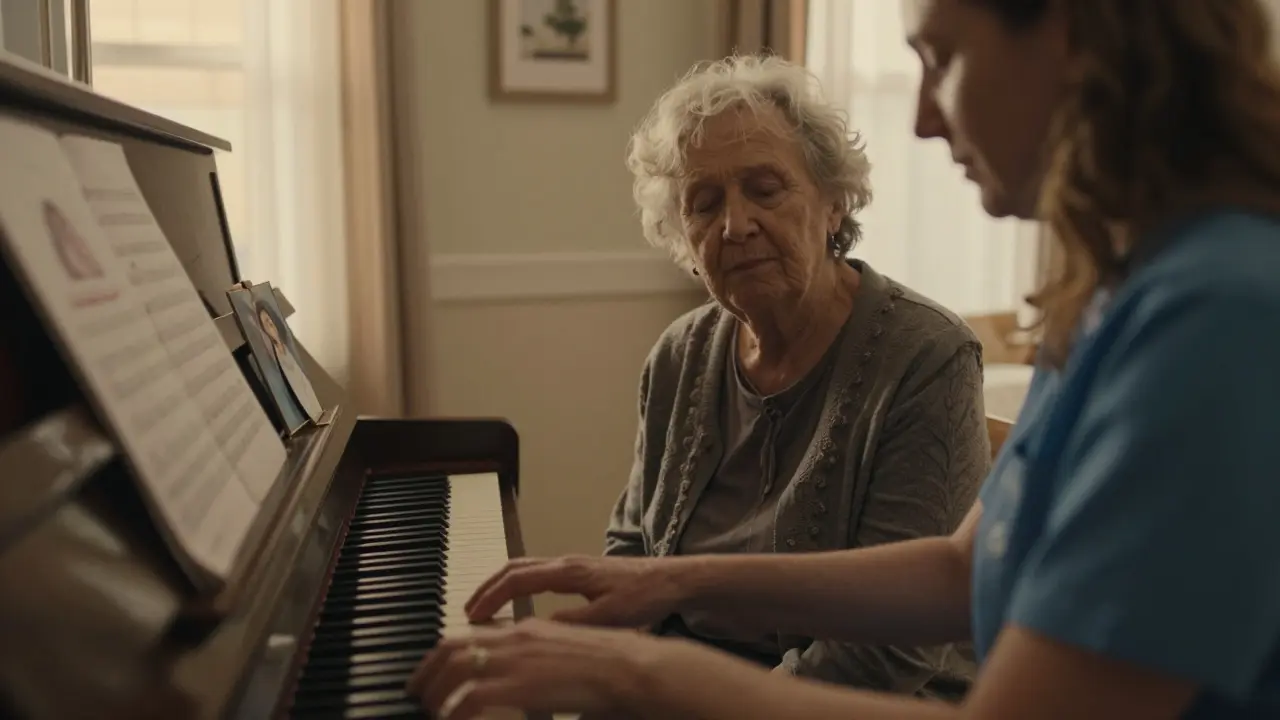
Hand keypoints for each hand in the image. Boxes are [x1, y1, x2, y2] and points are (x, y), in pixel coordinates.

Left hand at [406, 618, 680, 718]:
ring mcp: (519, 657)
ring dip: (436, 690)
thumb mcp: (569, 659)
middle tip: (416, 692)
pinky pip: (471, 696)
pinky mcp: (522, 682)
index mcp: (529, 629)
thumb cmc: (615, 668)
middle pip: (454, 645)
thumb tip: (523, 687)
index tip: (433, 672)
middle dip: (428, 670)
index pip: (472, 634)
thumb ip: (540, 667)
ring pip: (456, 666)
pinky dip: (456, 709)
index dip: (445, 653)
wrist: (637, 668)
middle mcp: (518, 636)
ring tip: (430, 709)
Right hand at [464, 555, 684, 627]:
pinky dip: (519, 586)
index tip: (472, 615)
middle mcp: (567, 564)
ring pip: (525, 569)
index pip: (517, 579)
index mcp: (569, 572)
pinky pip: (538, 575)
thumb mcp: (609, 617)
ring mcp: (573, 567)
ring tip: (486, 607)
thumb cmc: (645, 595)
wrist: (674, 580)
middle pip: (514, 567)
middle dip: (487, 587)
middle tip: (468, 610)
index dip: (491, 597)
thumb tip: (538, 629)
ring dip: (501, 585)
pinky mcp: (581, 574)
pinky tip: (519, 605)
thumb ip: (573, 623)